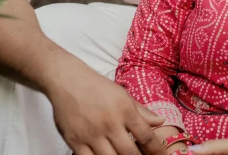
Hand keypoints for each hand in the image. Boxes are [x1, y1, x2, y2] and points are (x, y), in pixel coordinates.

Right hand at [43, 57, 165, 154]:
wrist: (67, 80)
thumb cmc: (97, 87)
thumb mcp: (123, 95)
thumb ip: (141, 111)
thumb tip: (161, 121)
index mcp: (124, 110)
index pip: (146, 136)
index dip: (157, 150)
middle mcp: (109, 123)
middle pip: (130, 152)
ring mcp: (91, 134)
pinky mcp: (75, 141)